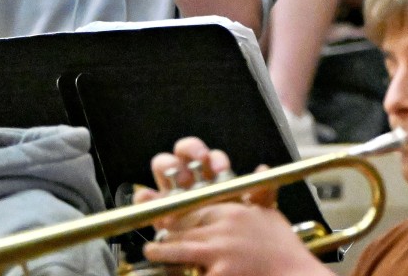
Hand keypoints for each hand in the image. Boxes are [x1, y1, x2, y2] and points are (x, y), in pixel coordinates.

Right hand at [137, 138, 273, 237]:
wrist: (219, 257)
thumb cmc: (229, 231)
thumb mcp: (250, 214)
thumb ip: (261, 193)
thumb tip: (263, 170)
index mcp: (210, 176)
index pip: (209, 157)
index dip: (214, 158)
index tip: (221, 168)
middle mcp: (190, 180)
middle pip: (184, 152)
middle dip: (190, 150)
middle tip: (199, 162)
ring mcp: (171, 192)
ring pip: (164, 165)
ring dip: (170, 165)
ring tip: (180, 178)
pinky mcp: (156, 209)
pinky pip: (144, 197)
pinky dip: (145, 195)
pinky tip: (153, 197)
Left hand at [142, 202, 322, 275]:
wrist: (295, 274)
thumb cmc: (285, 249)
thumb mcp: (271, 214)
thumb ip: (260, 193)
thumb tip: (260, 169)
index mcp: (234, 211)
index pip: (198, 208)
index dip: (182, 213)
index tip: (172, 217)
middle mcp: (224, 228)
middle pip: (184, 226)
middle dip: (169, 230)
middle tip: (157, 234)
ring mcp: (219, 250)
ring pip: (180, 246)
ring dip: (162, 249)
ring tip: (153, 249)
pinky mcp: (219, 272)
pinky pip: (190, 271)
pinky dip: (177, 271)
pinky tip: (168, 271)